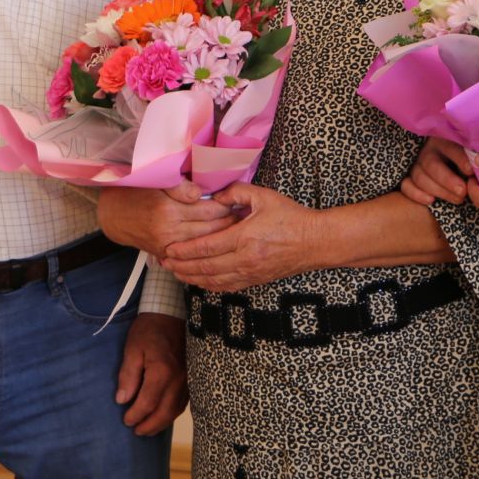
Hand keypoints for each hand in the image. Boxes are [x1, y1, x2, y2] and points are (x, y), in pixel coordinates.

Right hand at [98, 181, 235, 255]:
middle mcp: (170, 231)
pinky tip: (219, 245)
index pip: (209, 209)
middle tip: (246, 217)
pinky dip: (207, 251)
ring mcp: (167, 246)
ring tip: (238, 231)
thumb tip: (202, 192)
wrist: (112, 216)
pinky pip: (192, 255)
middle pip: (211, 229)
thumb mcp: (155, 182)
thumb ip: (179, 186)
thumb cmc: (135, 193)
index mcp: (169, 210)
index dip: (227, 206)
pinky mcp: (165, 255)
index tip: (241, 203)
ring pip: (204, 244)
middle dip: (230, 224)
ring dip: (222, 238)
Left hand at [114, 312, 186, 435]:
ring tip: (148, 429)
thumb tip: (122, 399)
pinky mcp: (193, 378)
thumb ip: (128, 375)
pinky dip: (172, 413)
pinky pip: (184, 402)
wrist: (172, 313)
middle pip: (164, 412)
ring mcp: (189, 380)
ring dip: (162, 423)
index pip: (147, 403)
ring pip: (176, 410)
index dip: (136, 415)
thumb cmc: (149, 330)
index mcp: (162, 372)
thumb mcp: (132, 349)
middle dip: (149, 425)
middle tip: (136, 431)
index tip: (125, 421)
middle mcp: (179, 380)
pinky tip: (163, 415)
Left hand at [157, 182, 319, 291]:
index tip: (168, 248)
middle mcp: (245, 259)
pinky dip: (209, 285)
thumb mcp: (263, 196)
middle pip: (204, 267)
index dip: (184, 250)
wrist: (315, 242)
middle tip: (163, 262)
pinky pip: (227, 287)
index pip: (206, 247)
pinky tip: (198, 281)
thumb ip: (235, 192)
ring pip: (213, 280)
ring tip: (175, 273)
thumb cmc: (291, 217)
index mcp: (245, 238)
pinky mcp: (256, 280)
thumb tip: (214, 196)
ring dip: (191, 278)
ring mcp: (251, 273)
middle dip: (181, 266)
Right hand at [401, 138, 472, 207]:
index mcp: (445, 140)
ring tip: (458, 199)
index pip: (449, 147)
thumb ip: (476, 159)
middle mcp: (428, 151)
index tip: (471, 171)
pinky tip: (431, 201)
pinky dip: (416, 194)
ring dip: (438, 190)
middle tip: (463, 192)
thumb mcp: (473, 157)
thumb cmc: (468, 163)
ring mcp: (416, 164)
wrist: (454, 170)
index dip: (459, 159)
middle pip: (431, 164)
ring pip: (420, 176)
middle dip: (447, 180)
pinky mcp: (408, 177)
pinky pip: (406, 185)